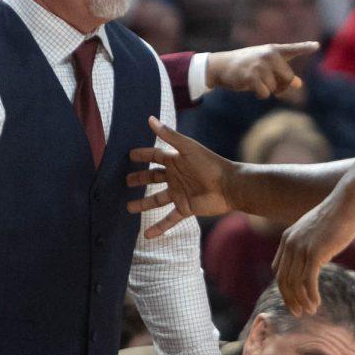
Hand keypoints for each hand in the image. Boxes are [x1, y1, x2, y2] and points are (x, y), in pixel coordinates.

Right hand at [127, 117, 235, 235]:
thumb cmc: (210, 164)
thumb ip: (169, 135)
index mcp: (176, 160)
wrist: (229, 186)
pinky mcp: (185, 208)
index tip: (129, 155)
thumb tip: (150, 119)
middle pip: (153, 177)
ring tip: (128, 207)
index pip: (155, 156)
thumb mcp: (187, 148)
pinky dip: (159, 227)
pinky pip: (169, 219)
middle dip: (140, 179)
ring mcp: (180, 193)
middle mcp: (176, 177)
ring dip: (143, 204)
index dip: (143, 155)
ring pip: (157, 200)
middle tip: (125, 181)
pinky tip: (147, 235)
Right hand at [206, 42, 318, 97]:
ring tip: (256, 81)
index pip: (293, 49)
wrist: (222, 66)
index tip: (316, 46)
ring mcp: (260, 65)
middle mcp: (269, 55)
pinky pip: (265, 93)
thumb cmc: (246, 66)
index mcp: (274, 50)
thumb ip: (283, 73)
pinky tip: (251, 87)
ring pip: (276, 88)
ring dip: (268, 90)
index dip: (306, 47)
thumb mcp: (266, 66)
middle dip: (281, 86)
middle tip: (269, 83)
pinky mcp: (251, 76)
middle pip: (289, 78)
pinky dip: (261, 94)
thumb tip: (299, 84)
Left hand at [273, 189, 354, 316]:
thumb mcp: (314, 230)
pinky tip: (317, 303)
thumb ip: (308, 245)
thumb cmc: (336, 216)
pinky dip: (311, 295)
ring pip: (295, 283)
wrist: (346, 204)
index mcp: (287, 239)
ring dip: (301, 300)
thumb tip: (314, 263)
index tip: (293, 299)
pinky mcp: (314, 253)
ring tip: (310, 310)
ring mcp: (301, 248)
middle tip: (298, 313)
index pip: (279, 270)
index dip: (284, 288)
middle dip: (289, 299)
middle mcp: (290, 244)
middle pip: (283, 280)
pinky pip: (308, 281)